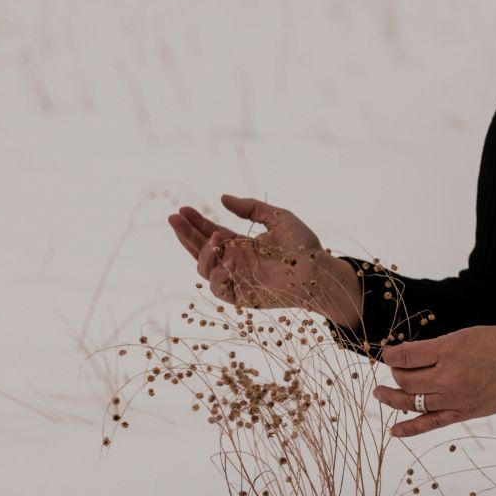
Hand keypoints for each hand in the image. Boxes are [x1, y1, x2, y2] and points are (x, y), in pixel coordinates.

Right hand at [167, 194, 360, 325]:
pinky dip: (218, 275)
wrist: (319, 272)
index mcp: (241, 244)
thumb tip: (223, 198)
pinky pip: (218, 288)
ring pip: (204, 269)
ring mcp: (236, 280)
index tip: (183, 210)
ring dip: (204, 253)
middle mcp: (234, 262)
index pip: (210, 233)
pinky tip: (228, 261)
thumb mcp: (278, 218)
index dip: (195, 222)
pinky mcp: (241, 296)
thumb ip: (252, 208)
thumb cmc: (304, 246)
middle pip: (200, 249)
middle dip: (186, 234)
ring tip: (215, 237)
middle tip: (175, 218)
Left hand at [374, 326, 495, 437]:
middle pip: (405, 379)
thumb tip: (414, 355)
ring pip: (411, 401)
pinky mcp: (463, 413)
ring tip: (379, 393)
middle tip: (396, 367)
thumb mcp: (468, 334)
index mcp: (448, 350)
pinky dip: (409, 428)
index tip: (389, 352)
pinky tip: (394, 430)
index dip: (391, 354)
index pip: (405, 356)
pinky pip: (430, 424)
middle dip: (395, 373)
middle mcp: (447, 376)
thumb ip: (440, 346)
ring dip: (391, 397)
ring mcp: (454, 398)